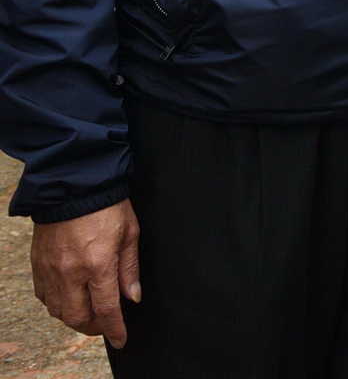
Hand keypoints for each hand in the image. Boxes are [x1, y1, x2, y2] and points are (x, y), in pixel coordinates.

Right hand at [31, 199, 140, 347]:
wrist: (72, 185)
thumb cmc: (107, 205)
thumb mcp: (130, 233)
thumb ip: (129, 269)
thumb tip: (133, 297)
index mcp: (97, 264)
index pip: (106, 309)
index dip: (114, 329)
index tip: (121, 339)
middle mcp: (70, 272)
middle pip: (77, 317)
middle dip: (93, 327)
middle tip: (106, 324)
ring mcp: (50, 269)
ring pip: (58, 311)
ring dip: (75, 317)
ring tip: (90, 310)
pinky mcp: (37, 264)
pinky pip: (44, 296)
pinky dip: (57, 303)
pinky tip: (70, 296)